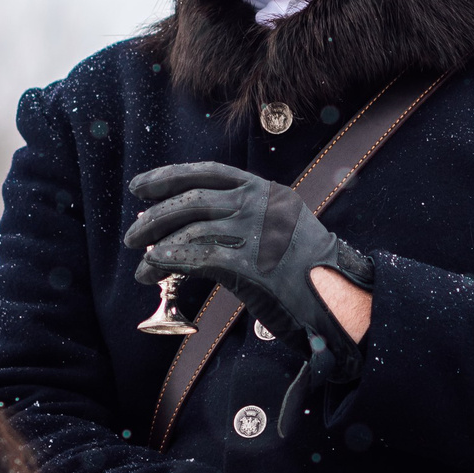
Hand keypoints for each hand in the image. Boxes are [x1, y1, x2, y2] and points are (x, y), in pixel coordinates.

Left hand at [126, 162, 375, 435]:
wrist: (341, 299)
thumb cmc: (306, 272)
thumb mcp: (275, 231)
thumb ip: (238, 222)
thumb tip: (183, 230)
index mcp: (267, 190)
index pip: (209, 173)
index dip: (169, 176)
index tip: (140, 186)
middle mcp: (261, 203)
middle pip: (193, 200)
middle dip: (155, 216)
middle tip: (132, 235)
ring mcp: (257, 231)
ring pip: (191, 229)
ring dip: (158, 248)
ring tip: (142, 266)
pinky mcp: (252, 262)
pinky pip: (199, 257)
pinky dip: (172, 262)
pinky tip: (157, 269)